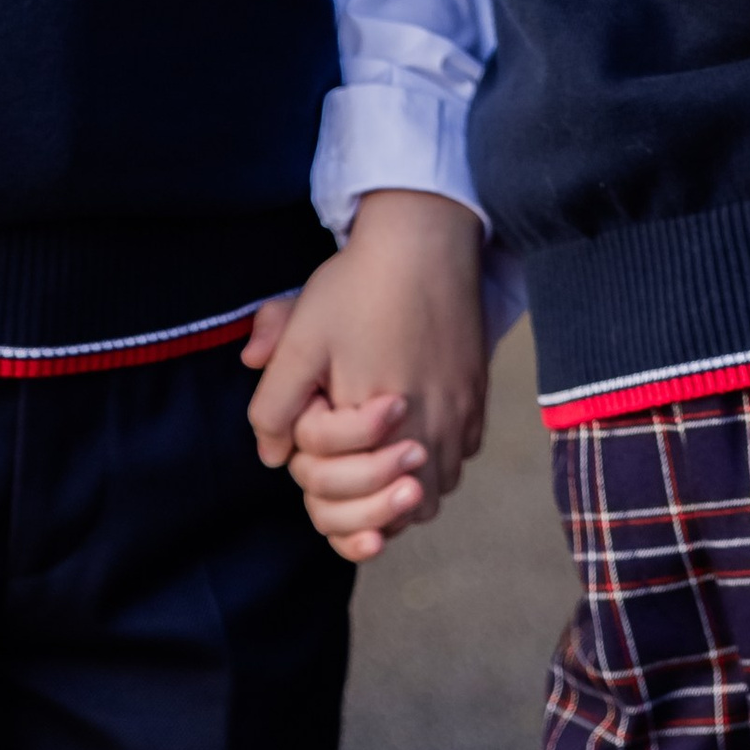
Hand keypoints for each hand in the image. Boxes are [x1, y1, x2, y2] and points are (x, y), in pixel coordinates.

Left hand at [244, 190, 486, 562]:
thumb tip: (270, 453)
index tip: (315, 446)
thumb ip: (275, 404)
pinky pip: (461, 456)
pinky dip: (437, 455)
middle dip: (370, 498)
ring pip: (438, 489)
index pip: (352, 503)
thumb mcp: (301, 339)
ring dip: (407, 482)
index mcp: (379, 426)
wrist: (424, 238)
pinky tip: (412, 423)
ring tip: (377, 447)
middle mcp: (430, 431)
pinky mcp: (479, 400)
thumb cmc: (359, 287)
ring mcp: (462, 418)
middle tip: (346, 458)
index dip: (323, 482)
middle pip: (404, 512)